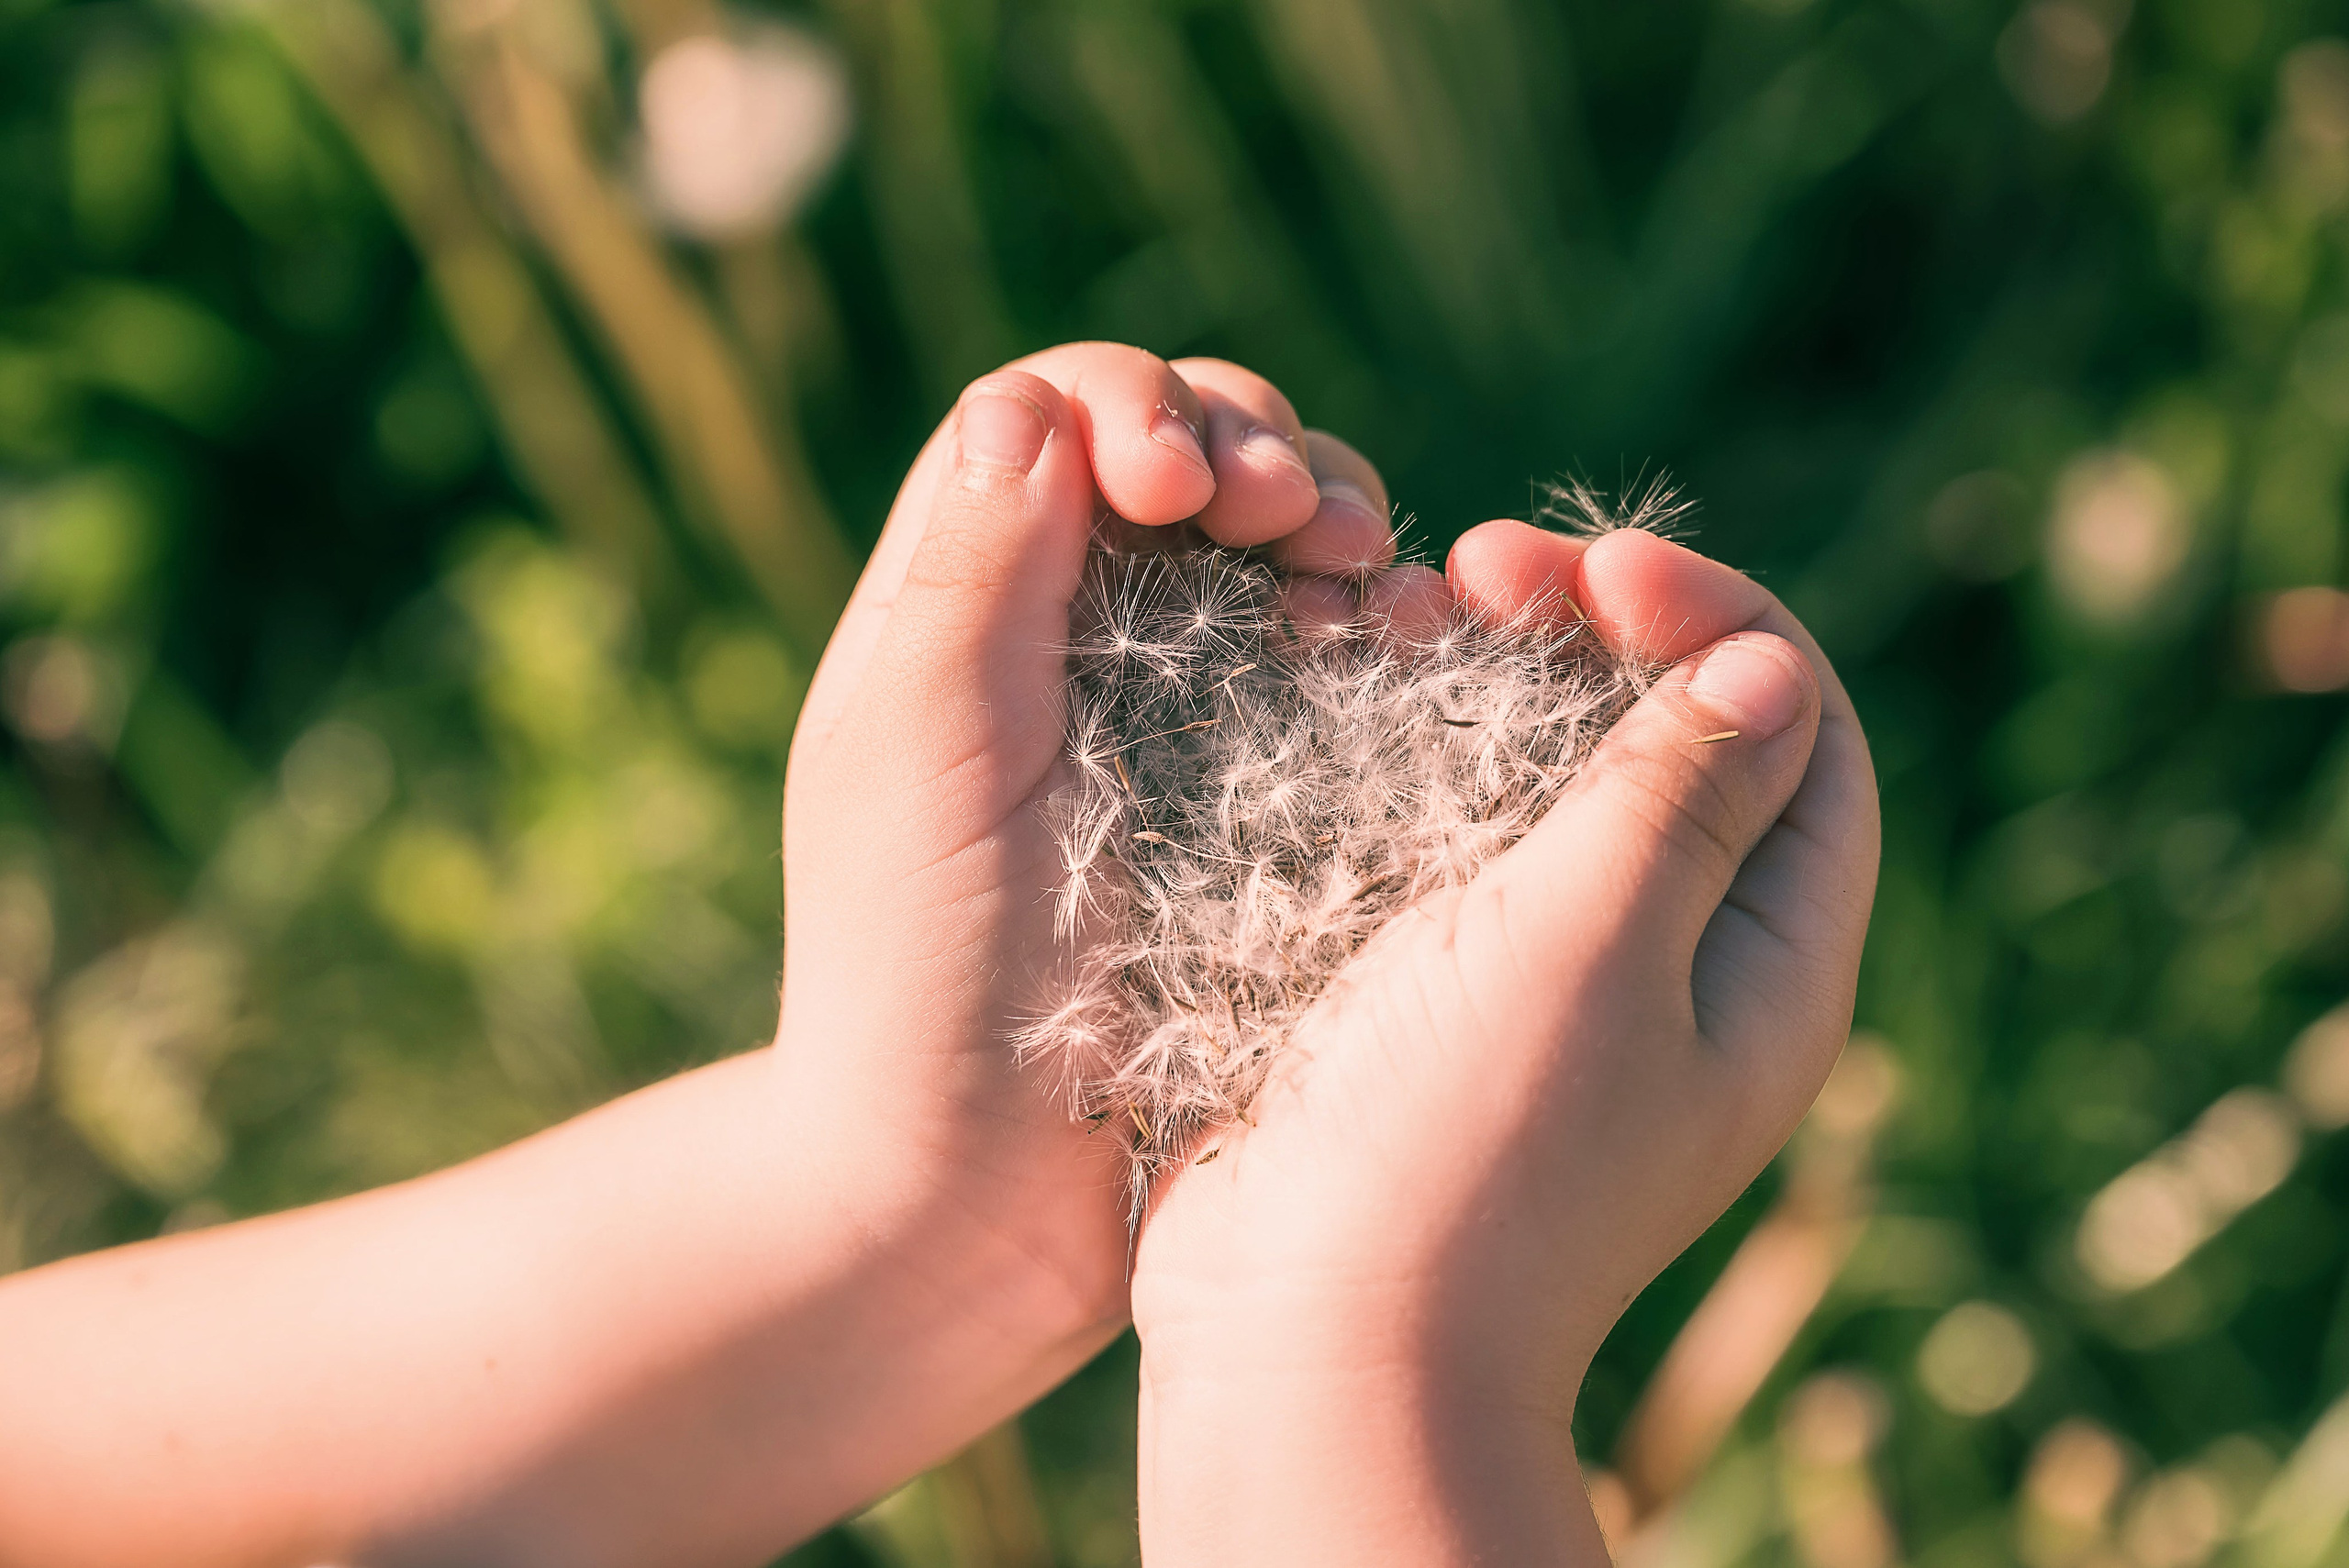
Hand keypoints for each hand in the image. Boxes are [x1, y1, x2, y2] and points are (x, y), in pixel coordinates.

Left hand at [777, 343, 1397, 1343]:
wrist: (981, 1185)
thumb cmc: (922, 975)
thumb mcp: (924, 755)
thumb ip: (969, 572)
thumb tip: (1033, 406)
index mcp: (967, 603)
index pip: (1057, 418)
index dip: (1135, 410)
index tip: (1174, 492)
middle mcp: (1072, 633)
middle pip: (1185, 454)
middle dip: (1255, 451)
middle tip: (1300, 524)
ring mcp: (1179, 706)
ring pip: (1276, 544)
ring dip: (1331, 519)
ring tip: (1358, 578)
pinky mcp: (1266, 785)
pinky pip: (1332, 661)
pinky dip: (1372, 624)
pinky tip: (1392, 643)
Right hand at [1130, 522, 1879, 1564]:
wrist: (1313, 1333)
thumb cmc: (1469, 1144)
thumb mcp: (1596, 943)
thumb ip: (1680, 794)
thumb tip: (1771, 670)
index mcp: (1766, 967)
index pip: (1802, 737)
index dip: (1719, 620)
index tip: (1598, 564)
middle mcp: (1675, 969)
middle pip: (1673, 741)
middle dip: (1588, 631)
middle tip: (1477, 568)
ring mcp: (1549, 985)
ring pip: (1548, 779)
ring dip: (1486, 678)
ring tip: (1392, 610)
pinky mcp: (1436, 995)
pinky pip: (1451, 838)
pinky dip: (1411, 755)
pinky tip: (1341, 697)